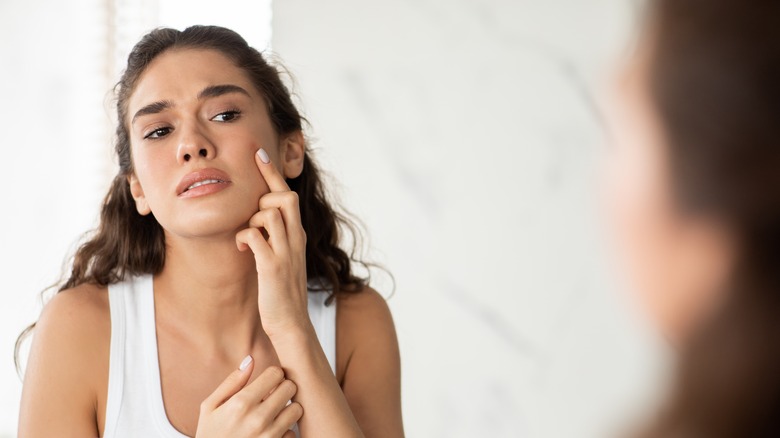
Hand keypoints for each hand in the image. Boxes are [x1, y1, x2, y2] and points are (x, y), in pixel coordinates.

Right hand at [196, 357, 302, 437]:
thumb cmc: (210, 435)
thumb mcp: (210, 407)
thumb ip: (231, 382)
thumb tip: (250, 359)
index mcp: (241, 403)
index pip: (276, 373)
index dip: (272, 375)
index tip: (267, 382)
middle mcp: (258, 419)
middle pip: (290, 387)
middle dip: (282, 388)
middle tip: (272, 395)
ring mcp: (269, 436)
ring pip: (297, 409)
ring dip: (287, 409)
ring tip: (274, 413)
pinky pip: (293, 432)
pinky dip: (285, 431)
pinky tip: (272, 431)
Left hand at [235, 148, 310, 337]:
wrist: (291, 324)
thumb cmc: (281, 293)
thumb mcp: (281, 259)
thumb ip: (274, 238)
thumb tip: (256, 221)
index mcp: (297, 235)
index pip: (288, 195)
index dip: (273, 173)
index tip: (259, 153)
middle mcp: (296, 239)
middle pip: (285, 197)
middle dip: (265, 191)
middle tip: (251, 206)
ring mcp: (286, 253)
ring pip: (269, 213)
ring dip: (252, 218)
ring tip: (247, 236)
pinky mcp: (273, 267)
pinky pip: (255, 236)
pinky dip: (244, 236)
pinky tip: (242, 247)